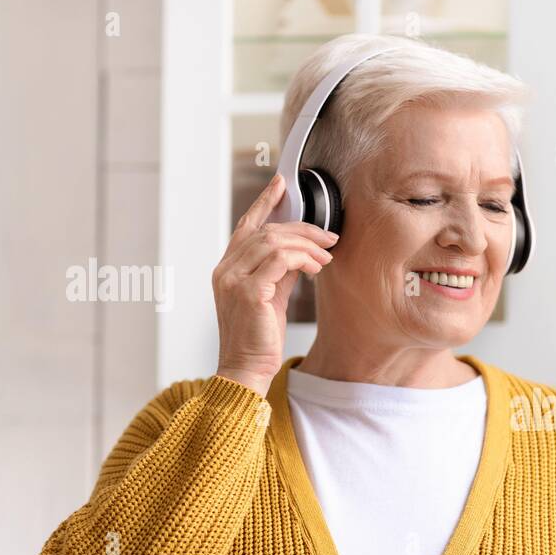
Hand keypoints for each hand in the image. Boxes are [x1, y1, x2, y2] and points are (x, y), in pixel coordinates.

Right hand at [212, 173, 338, 397]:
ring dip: (306, 245)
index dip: (264, 203)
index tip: (282, 185)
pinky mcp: (249, 292)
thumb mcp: (270, 297)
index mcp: (227, 269)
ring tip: (326, 256)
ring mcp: (233, 280)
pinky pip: (280, 261)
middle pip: (266, 231)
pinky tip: (316, 267)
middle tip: (329, 236)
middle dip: (302, 228)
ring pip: (273, 242)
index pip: (246, 226)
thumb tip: (302, 252)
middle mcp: (225, 270)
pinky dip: (302, 259)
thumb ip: (279, 272)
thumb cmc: (258, 338)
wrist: (246, 369)